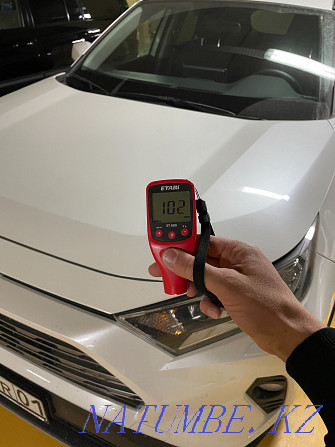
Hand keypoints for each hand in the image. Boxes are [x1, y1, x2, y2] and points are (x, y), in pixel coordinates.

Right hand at [148, 236, 323, 360]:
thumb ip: (197, 270)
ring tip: (194, 296)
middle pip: (202, 260)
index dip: (182, 246)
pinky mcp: (236, 294)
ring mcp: (237, 279)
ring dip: (198, 288)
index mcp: (239, 251)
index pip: (203, 241)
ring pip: (206, 277)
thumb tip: (173, 256)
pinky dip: (210, 301)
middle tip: (168, 276)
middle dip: (186, 271)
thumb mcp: (227, 285)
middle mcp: (238, 262)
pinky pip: (214, 292)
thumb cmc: (268, 307)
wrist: (287, 335)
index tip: (164, 252)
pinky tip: (214, 309)